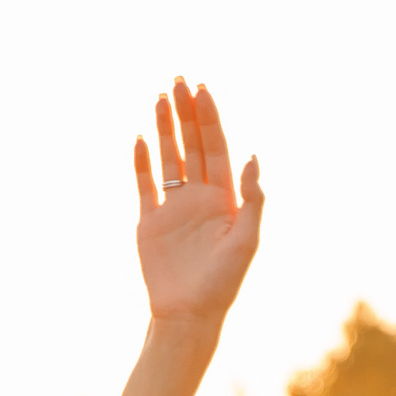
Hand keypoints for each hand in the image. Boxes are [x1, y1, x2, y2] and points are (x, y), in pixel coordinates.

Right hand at [135, 80, 263, 327]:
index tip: (202, 90)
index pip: (216, 148)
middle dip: (186, 113)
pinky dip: (142, 162)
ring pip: (169, 159)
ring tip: (160, 97)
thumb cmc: (222, 283)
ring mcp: (173, 209)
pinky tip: (141, 137)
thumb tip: (254, 156)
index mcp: (225, 199)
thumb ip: (252, 199)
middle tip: (178, 80)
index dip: (209, 119)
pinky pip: (144, 185)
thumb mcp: (246, 241)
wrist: (188, 315)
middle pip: (192, 146)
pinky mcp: (150, 223)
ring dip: (165, 129)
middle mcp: (199, 198)